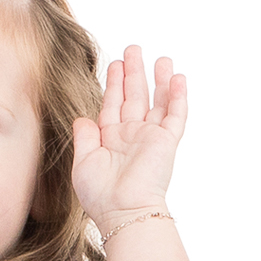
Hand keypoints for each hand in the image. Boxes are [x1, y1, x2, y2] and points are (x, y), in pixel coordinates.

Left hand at [74, 45, 190, 232]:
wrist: (123, 211)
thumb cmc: (100, 195)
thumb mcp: (83, 162)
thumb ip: (84, 137)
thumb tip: (82, 118)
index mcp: (111, 139)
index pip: (113, 104)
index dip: (114, 83)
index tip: (115, 64)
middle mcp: (132, 135)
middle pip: (135, 96)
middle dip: (134, 72)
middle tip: (133, 50)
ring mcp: (151, 137)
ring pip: (158, 101)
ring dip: (159, 79)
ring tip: (161, 58)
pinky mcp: (167, 142)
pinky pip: (175, 115)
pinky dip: (178, 96)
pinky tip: (178, 78)